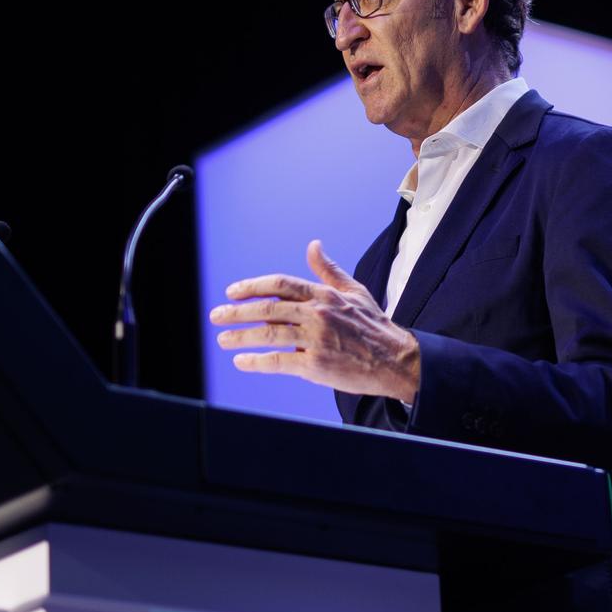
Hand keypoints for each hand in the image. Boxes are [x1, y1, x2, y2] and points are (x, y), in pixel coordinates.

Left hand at [210, 240, 421, 403]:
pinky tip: (242, 361)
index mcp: (324, 295)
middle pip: (267, 309)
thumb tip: (313, 245)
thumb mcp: (354, 291)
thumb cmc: (374, 325)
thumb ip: (328, 270)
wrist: (395, 360)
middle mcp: (318, 314)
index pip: (280, 284)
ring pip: (268, 334)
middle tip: (216, 315)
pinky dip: (256, 362)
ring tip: (223, 339)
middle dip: (237, 312)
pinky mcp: (315, 365)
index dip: (253, 286)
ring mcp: (316, 340)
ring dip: (240, 336)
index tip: (233, 291)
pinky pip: (278, 361)